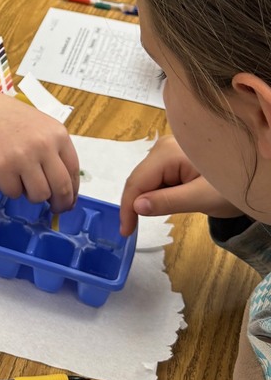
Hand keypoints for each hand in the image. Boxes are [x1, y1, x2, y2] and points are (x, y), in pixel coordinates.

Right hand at [0, 72, 79, 210]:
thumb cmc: (6, 117)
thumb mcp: (39, 126)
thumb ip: (53, 151)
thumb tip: (64, 187)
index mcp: (58, 134)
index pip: (73, 171)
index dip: (72, 191)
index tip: (68, 200)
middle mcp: (44, 146)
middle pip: (61, 188)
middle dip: (59, 203)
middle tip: (53, 208)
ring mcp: (23, 157)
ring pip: (39, 196)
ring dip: (31, 195)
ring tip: (20, 180)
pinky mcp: (2, 168)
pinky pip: (13, 193)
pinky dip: (9, 188)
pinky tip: (3, 173)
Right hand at [119, 135, 241, 235]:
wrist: (254, 178)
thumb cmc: (229, 187)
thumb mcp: (200, 198)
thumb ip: (168, 202)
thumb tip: (136, 207)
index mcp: (167, 152)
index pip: (137, 181)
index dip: (127, 207)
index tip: (125, 232)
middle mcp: (163, 146)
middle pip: (139, 179)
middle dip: (135, 204)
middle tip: (133, 230)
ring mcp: (168, 150)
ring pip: (146, 179)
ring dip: (147, 199)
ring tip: (154, 216)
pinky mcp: (173, 157)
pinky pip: (157, 177)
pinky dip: (157, 193)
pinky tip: (166, 202)